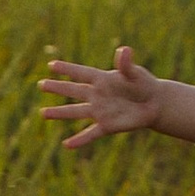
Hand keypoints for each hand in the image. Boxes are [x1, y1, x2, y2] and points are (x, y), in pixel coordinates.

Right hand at [39, 44, 194, 148]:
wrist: (154, 104)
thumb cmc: (143, 84)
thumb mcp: (135, 73)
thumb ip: (126, 64)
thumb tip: (123, 50)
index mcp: (103, 79)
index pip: (82, 72)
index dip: (67, 68)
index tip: (51, 65)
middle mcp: (97, 95)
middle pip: (74, 90)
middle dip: (58, 88)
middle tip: (40, 84)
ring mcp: (100, 111)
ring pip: (76, 112)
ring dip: (60, 113)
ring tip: (43, 113)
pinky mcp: (107, 125)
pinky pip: (90, 133)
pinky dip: (79, 140)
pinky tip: (67, 145)